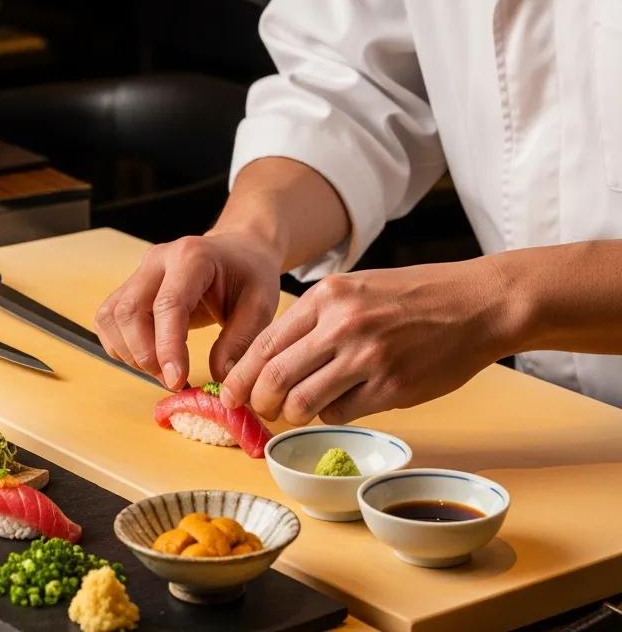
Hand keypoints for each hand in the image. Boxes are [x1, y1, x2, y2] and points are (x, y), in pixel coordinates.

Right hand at [94, 232, 281, 389]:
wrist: (237, 250)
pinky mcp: (130, 286)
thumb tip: (218, 378)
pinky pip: (109, 319)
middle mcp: (157, 260)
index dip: (167, 347)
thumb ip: (240, 342)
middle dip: (145, 355)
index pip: (168, 304)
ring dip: (130, 352)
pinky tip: (148, 357)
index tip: (176, 381)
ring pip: (112, 317)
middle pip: (130, 311)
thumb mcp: (261, 305)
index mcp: (192, 257)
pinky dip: (121, 345)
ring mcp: (139, 271)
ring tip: (162, 370)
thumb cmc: (249, 275)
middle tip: (173, 381)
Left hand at [220, 256, 512, 423]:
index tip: (230, 393)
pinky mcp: (391, 387)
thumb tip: (275, 357)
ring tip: (297, 412)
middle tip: (259, 411)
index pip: (265, 342)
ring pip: (302, 401)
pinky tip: (340, 405)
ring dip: (292, 415)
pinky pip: (341, 414)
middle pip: (274, 375)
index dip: (241, 374)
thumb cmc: (414, 297)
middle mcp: (341, 324)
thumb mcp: (356, 289)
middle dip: (258, 401)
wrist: (476, 303)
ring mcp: (366, 357)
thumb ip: (317, 319)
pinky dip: (331, 416)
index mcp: (327, 296)